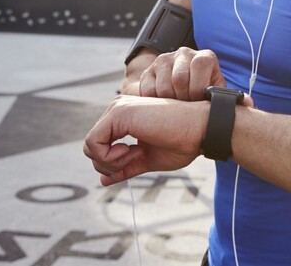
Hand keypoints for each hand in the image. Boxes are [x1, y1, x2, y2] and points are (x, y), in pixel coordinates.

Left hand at [83, 95, 206, 185]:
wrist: (200, 130)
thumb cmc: (181, 142)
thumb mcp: (147, 159)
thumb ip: (124, 167)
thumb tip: (102, 181)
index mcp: (123, 117)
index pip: (99, 146)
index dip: (112, 163)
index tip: (137, 158)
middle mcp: (117, 109)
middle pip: (91, 147)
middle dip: (110, 164)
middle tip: (137, 157)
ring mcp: (116, 109)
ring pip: (90, 147)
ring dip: (112, 161)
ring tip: (137, 153)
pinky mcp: (118, 114)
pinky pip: (94, 144)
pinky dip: (111, 157)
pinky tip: (134, 151)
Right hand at [138, 47, 224, 100]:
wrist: (187, 92)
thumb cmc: (205, 95)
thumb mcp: (217, 92)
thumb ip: (224, 96)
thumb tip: (240, 102)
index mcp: (204, 57)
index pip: (199, 65)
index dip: (198, 88)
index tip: (198, 101)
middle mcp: (183, 54)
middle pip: (179, 78)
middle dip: (184, 99)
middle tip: (187, 106)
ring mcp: (164, 61)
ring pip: (163, 87)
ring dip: (170, 103)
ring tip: (177, 106)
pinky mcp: (148, 72)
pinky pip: (148, 91)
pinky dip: (156, 102)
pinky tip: (165, 103)